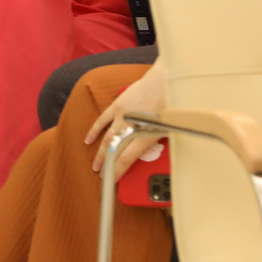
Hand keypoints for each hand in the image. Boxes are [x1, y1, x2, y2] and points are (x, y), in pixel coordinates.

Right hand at [85, 62, 166, 176]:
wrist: (166, 79)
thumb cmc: (173, 104)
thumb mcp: (172, 128)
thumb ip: (161, 143)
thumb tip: (156, 155)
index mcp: (145, 134)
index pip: (126, 158)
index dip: (118, 171)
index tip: (113, 181)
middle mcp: (131, 126)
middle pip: (115, 150)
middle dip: (108, 165)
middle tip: (102, 177)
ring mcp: (122, 115)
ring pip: (107, 137)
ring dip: (100, 152)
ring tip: (95, 165)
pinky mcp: (118, 105)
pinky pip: (103, 120)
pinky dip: (95, 130)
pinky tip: (88, 139)